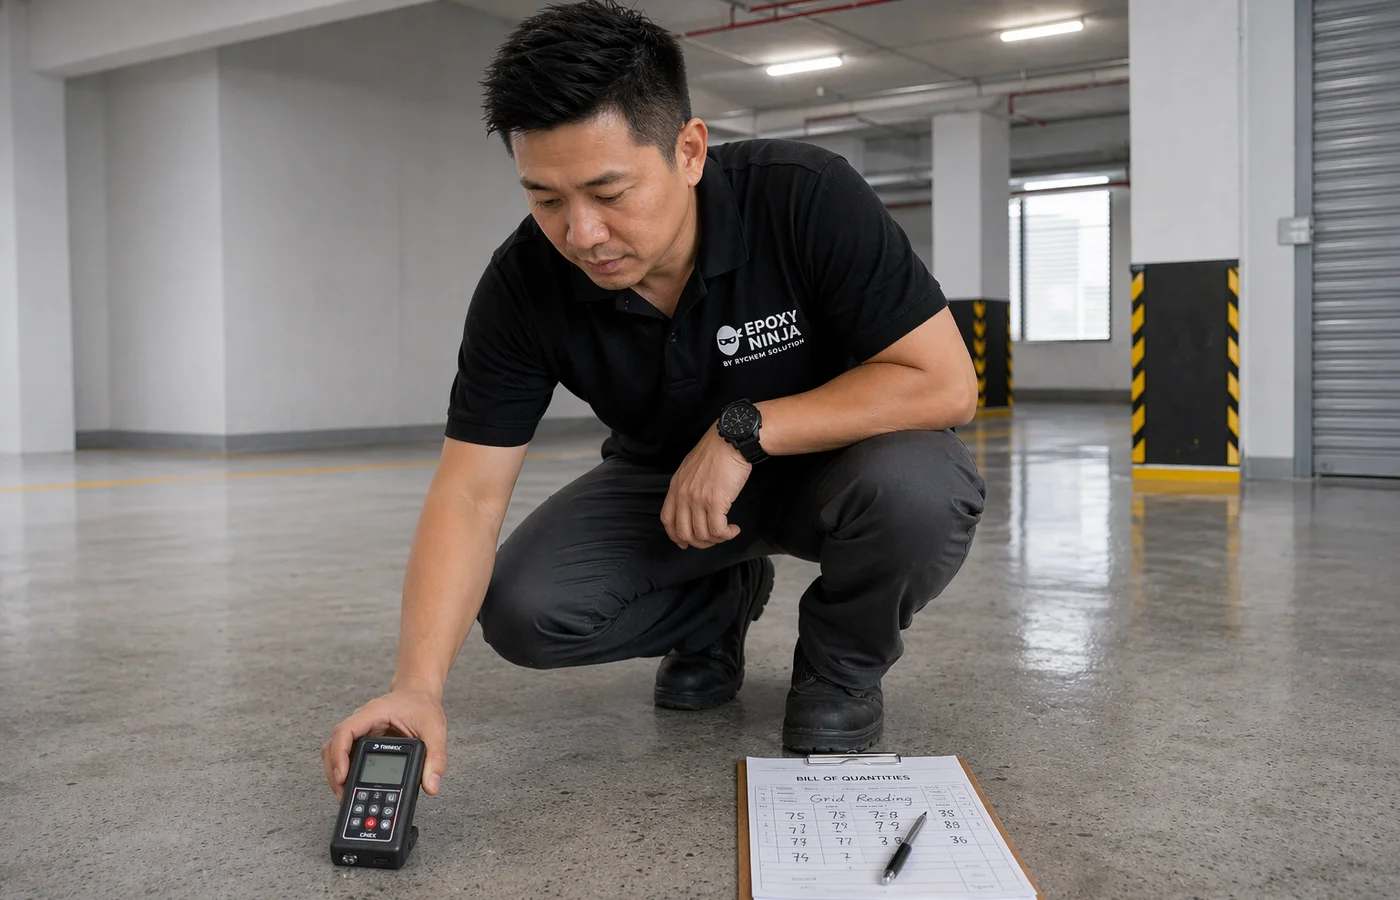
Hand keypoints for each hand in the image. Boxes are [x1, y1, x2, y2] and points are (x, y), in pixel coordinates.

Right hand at [322, 680, 447, 801]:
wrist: (420, 694)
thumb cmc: (423, 707)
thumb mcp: (435, 730)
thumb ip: (435, 758)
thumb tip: (431, 786)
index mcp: (373, 713)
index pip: (345, 731)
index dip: (339, 754)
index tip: (342, 776)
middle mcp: (361, 722)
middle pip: (333, 746)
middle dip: (335, 772)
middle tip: (343, 795)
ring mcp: (360, 732)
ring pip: (335, 752)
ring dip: (337, 774)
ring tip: (345, 795)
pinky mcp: (363, 742)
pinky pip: (346, 757)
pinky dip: (346, 772)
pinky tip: (353, 787)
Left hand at [661, 425, 751, 548]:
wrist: (730, 441)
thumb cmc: (716, 451)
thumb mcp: (691, 468)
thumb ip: (687, 486)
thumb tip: (692, 505)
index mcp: (676, 487)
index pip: (667, 520)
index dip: (675, 535)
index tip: (684, 542)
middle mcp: (684, 495)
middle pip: (684, 532)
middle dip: (699, 542)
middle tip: (712, 539)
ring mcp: (698, 500)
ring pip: (702, 535)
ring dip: (716, 539)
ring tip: (727, 532)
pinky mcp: (715, 502)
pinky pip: (718, 531)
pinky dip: (727, 535)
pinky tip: (734, 529)